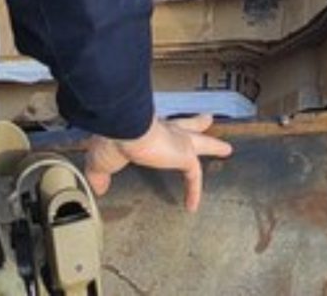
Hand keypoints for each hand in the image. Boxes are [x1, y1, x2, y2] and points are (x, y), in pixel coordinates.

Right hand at [84, 114, 233, 209]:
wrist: (125, 129)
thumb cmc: (111, 140)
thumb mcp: (101, 161)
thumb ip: (101, 174)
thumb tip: (99, 187)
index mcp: (144, 127)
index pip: (156, 127)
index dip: (160, 129)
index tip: (162, 130)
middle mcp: (164, 129)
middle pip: (185, 124)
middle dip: (197, 123)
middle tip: (207, 120)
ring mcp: (177, 140)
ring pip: (201, 143)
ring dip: (214, 146)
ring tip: (227, 149)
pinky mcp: (185, 154)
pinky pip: (194, 175)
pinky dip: (194, 191)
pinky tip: (193, 206)